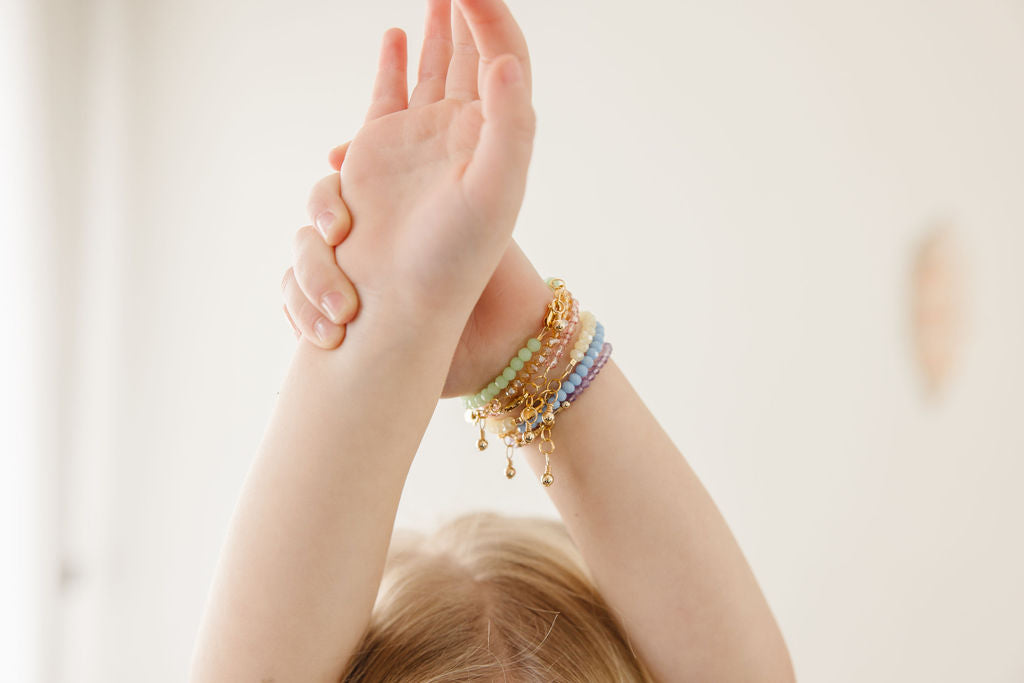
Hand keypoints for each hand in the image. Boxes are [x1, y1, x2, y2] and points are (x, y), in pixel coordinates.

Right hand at [284, 0, 552, 395]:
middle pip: (474, 55)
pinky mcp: (379, 151)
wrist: (399, 304)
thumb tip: (506, 60)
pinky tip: (397, 35)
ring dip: (440, 29)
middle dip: (469, 11)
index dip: (490, 15)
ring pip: (435, 68)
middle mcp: (462, 132)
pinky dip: (394, 63)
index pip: (503, 57)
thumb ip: (508, 124)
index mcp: (495, 136)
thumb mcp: (494, 194)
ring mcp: (420, 138)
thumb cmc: (454, 260)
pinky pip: (390, 92)